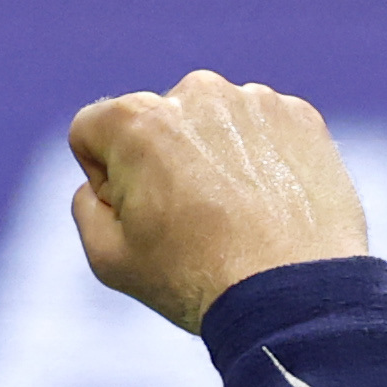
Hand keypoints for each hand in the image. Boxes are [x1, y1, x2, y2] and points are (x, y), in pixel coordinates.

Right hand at [66, 72, 370, 334]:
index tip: (139, 214)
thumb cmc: (195, 279)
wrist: (294, 295)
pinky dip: (262, 161)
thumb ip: (86, 206)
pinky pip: (264, 131)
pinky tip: (271, 208)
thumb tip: (102, 184)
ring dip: (214, 158)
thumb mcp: (108, 258)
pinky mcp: (300, 117)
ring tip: (236, 217)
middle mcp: (195, 92)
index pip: (94, 129)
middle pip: (157, 122)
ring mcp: (253, 100)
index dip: (105, 177)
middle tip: (191, 222)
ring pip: (214, 123)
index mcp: (136, 119)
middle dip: (162, 161)